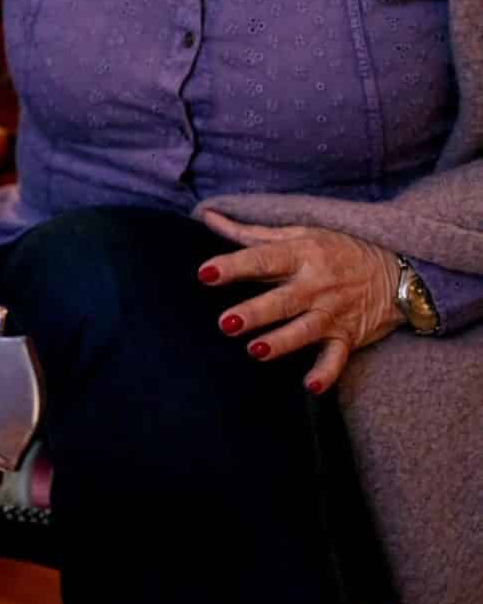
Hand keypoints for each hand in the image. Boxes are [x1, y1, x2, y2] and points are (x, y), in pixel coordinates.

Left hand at [197, 211, 401, 393]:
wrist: (399, 270)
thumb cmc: (338, 249)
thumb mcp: (299, 233)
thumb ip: (249, 232)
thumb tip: (206, 217)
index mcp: (301, 254)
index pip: (263, 259)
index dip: (234, 266)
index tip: (205, 274)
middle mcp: (316, 284)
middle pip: (282, 300)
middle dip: (255, 312)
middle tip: (226, 323)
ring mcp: (333, 312)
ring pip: (305, 329)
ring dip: (282, 342)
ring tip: (256, 351)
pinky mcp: (348, 336)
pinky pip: (338, 357)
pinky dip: (327, 372)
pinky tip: (311, 386)